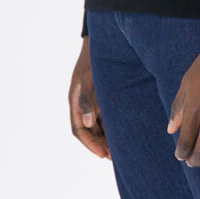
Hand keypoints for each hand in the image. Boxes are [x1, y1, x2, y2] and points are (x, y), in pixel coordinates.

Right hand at [68, 37, 111, 159]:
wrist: (102, 42)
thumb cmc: (92, 59)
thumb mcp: (87, 79)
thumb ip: (86, 101)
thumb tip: (86, 122)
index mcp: (75, 102)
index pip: (79, 130)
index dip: (90, 144)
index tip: (103, 154)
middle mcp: (82, 104)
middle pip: (89, 131)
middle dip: (100, 144)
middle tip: (115, 156)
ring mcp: (92, 100)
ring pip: (97, 125)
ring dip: (106, 137)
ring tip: (120, 149)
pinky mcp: (102, 96)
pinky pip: (105, 115)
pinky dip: (111, 125)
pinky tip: (123, 131)